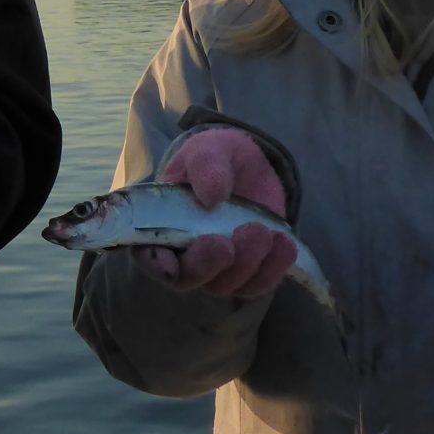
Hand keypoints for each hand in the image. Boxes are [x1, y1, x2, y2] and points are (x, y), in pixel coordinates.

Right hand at [139, 126, 295, 299]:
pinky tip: (284, 243)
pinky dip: (273, 268)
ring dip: (246, 263)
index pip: (149, 254)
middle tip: (227, 243)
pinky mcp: (248, 271)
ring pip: (226, 284)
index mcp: (159, 226)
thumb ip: (206, 166)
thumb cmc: (215, 158)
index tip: (171, 262)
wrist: (250, 167)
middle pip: (188, 278)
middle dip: (207, 265)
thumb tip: (212, 195)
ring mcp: (217, 268)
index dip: (157, 264)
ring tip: (264, 231)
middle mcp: (183, 254)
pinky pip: (259, 283)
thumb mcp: (208, 149)